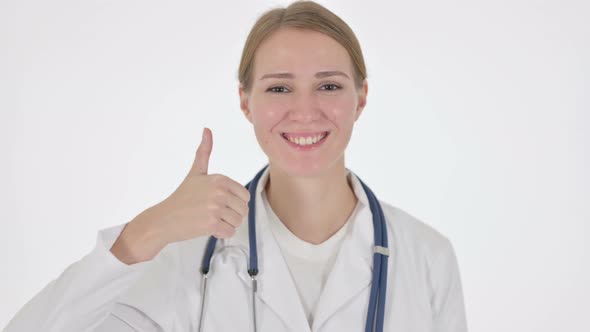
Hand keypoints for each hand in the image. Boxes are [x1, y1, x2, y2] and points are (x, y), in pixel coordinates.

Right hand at [156, 127, 250, 241]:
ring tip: (211, 220)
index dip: (235, 203)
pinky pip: (230, 232)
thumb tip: (207, 129)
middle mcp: (219, 191)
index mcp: (219, 179)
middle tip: (214, 214)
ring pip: (237, 222)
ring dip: (227, 225)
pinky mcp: (211, 224)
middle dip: (232, 215)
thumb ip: (204, 152)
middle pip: (243, 210)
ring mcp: (215, 208)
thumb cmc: (182, 196)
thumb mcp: (195, 172)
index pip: (245, 196)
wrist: (164, 218)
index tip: (219, 203)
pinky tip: (209, 228)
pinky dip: (221, 234)